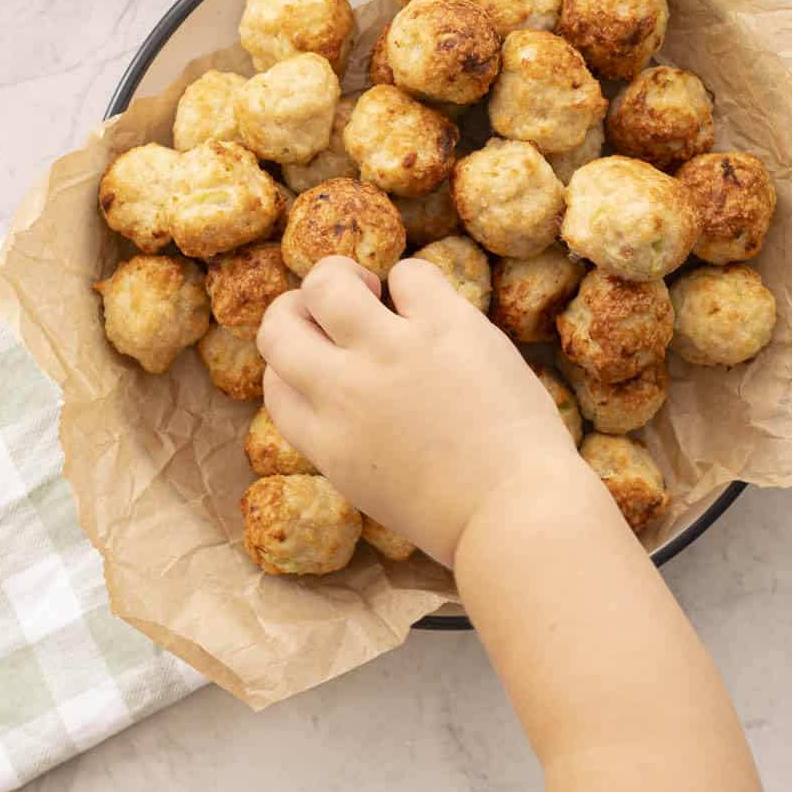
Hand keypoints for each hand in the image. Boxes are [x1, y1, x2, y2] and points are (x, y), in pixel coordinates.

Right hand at [257, 255, 579, 565]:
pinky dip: (415, 281)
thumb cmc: (461, 518)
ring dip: (342, 276)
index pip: (274, 381)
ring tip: (375, 290)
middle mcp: (344, 392)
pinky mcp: (443, 326)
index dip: (293, 363)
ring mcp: (391, 353)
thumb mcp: (375, 490)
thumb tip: (352, 397)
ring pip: (327, 284)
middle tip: (336, 313)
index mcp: (325, 443)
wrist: (517, 515)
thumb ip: (349, 441)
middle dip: (298, 309)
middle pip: (278, 327)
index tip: (323, 357)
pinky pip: (409, 272)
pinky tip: (437, 308)